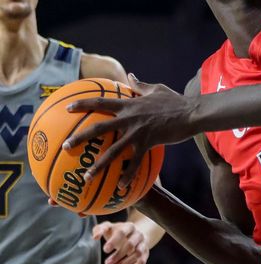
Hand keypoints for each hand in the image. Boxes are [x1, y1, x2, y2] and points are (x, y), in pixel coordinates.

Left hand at [62, 74, 195, 187]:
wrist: (192, 113)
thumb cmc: (176, 101)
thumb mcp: (157, 89)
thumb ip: (140, 85)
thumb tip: (130, 76)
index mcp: (129, 104)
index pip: (101, 102)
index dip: (83, 104)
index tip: (67, 108)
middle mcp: (129, 118)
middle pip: (99, 128)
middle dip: (79, 138)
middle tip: (64, 147)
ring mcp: (138, 132)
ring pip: (113, 150)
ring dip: (98, 165)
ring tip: (86, 176)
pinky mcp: (149, 144)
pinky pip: (135, 162)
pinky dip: (128, 175)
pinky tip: (121, 186)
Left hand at [93, 221, 149, 263]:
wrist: (135, 234)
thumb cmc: (117, 232)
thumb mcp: (108, 228)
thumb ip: (99, 229)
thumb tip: (95, 237)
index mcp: (128, 226)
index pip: (122, 233)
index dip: (114, 241)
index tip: (105, 250)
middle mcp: (138, 234)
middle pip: (130, 244)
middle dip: (118, 255)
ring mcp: (143, 244)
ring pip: (138, 253)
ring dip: (126, 262)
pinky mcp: (146, 253)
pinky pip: (142, 261)